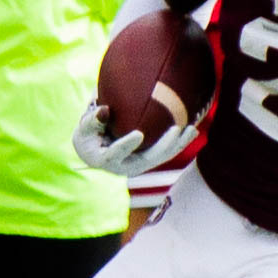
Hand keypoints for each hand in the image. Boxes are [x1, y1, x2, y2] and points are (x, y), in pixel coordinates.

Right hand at [71, 103, 196, 176]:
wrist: (95, 150)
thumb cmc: (88, 135)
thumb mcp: (84, 128)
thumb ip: (92, 120)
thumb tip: (104, 110)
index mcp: (106, 160)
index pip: (116, 153)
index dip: (126, 145)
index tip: (138, 134)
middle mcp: (126, 167)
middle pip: (148, 159)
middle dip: (164, 145)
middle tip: (176, 129)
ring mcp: (140, 165)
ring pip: (162, 157)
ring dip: (179, 144)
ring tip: (193, 129)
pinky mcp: (149, 161)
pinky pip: (166, 153)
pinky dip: (179, 142)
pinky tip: (193, 129)